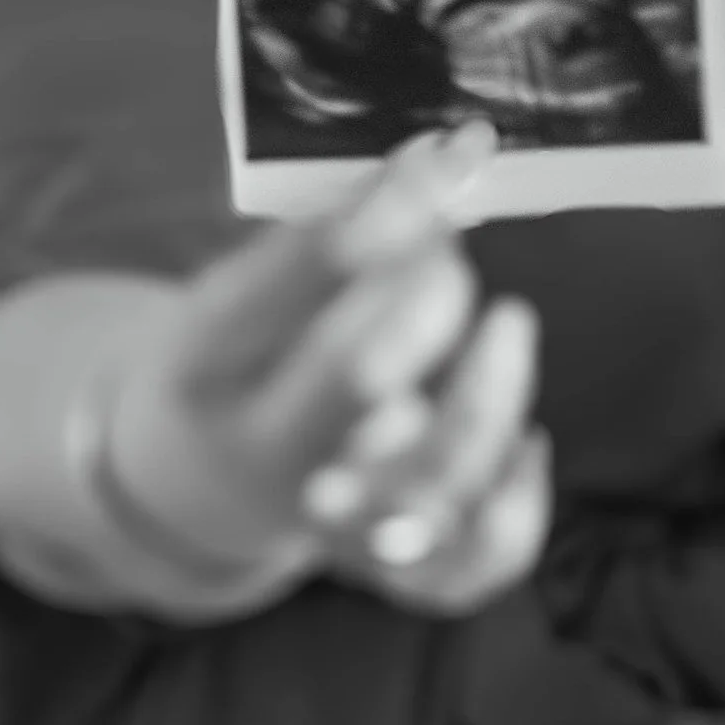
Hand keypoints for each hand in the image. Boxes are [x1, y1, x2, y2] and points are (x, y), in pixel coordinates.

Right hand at [108, 121, 549, 605]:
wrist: (197, 485)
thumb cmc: (247, 356)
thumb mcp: (249, 288)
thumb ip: (339, 235)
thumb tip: (459, 157)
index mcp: (209, 359)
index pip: (296, 277)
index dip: (388, 209)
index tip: (451, 155)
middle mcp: (269, 453)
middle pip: (356, 381)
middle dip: (424, 303)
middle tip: (451, 259)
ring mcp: (332, 523)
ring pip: (429, 479)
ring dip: (487, 398)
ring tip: (509, 325)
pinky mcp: (388, 569)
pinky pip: (467, 565)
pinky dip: (514, 509)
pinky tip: (526, 444)